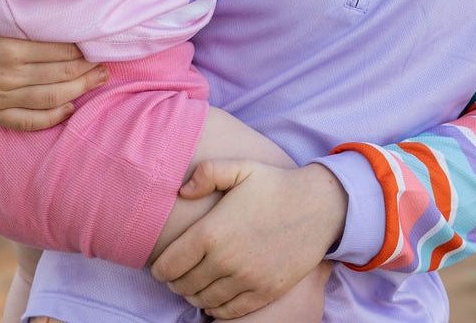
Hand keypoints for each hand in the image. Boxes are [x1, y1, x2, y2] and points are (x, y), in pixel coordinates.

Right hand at [0, 1, 107, 130]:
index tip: (97, 44)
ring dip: (79, 90)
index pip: (61, 52)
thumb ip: (35, 18)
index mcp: (10, 48)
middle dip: (88, 71)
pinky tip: (69, 107)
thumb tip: (75, 10)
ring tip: (97, 80)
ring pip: (51, 99)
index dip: (84, 49)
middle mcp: (5, 76)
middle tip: (105, 65)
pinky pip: (28, 122)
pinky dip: (53, 117)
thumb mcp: (4, 14)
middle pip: (61, 76)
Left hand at [150, 161, 346, 318]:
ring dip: (193, 296)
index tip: (158, 266)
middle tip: (174, 275)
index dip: (158, 269)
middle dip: (174, 282)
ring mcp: (247, 280)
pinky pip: (230, 312)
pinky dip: (216, 309)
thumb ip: (207, 173)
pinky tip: (213, 298)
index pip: (170, 264)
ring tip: (192, 285)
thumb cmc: (275, 184)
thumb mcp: (240, 167)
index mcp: (213, 232)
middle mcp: (227, 261)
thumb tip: (181, 191)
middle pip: (185, 285)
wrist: (317, 207)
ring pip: (205, 300)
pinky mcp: (264, 292)